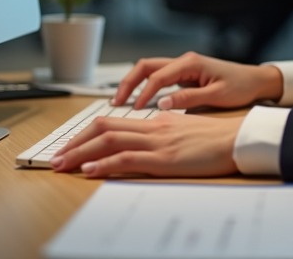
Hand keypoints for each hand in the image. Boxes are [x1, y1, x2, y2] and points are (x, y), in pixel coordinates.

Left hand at [50, 112, 242, 177]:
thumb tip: (143, 142)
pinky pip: (127, 158)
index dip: (86, 134)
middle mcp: (152, 128)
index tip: (71, 147)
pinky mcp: (164, 158)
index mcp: (156, 121)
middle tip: (55, 158)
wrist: (237, 139)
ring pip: (109, 141)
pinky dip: (104, 163)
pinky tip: (90, 170)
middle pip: (103, 128)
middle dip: (75, 144)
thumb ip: (163, 134)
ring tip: (61, 166)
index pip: (112, 122)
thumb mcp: (184, 131)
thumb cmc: (216, 138)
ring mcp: (157, 142)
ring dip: (80, 154)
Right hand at [113, 52, 283, 110]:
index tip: (134, 109)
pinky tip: (138, 101)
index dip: (143, 93)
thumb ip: (189, 100)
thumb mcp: (217, 95)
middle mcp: (184, 60)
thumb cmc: (241, 86)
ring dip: (134, 83)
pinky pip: (159, 77)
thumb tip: (163, 104)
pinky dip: (145, 86)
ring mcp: (183, 66)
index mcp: (191, 63)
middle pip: (146, 66)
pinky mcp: (185, 74)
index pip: (158, 76)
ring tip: (120, 102)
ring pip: (150, 69)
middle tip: (115, 102)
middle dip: (128, 82)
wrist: (256, 80)